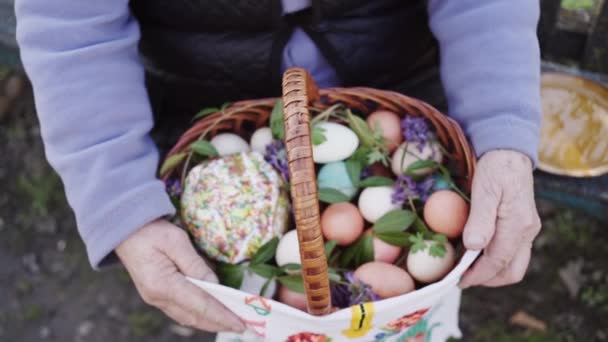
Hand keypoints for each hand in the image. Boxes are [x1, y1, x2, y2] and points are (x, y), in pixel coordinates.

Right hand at [115, 219, 245, 332]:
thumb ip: (196, 265)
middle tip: (242, 325)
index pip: (200, 304)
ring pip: (186, 317)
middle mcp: (157, 297)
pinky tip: (210, 314)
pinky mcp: (155, 295)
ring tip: (230, 322)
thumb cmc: (151, 231)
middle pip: (194, 316)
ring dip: (209, 322)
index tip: (240, 323)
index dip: (222, 315)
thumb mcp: (177, 241)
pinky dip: (197, 315)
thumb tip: (215, 285)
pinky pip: (180, 311)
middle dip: (219, 323)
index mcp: (163, 284)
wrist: (124, 231)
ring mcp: (154, 299)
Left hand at [459, 150, 541, 287]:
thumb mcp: (484, 189)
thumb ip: (480, 219)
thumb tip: (473, 247)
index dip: (478, 275)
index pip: (498, 261)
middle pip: (512, 271)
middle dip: (487, 280)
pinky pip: (512, 252)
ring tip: (467, 270)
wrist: (508, 151)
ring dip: (492, 272)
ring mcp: (527, 229)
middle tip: (462, 279)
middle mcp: (527, 231)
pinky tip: (476, 254)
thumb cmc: (495, 167)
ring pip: (514, 264)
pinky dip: (495, 260)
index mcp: (518, 224)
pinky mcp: (523, 226)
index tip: (458, 280)